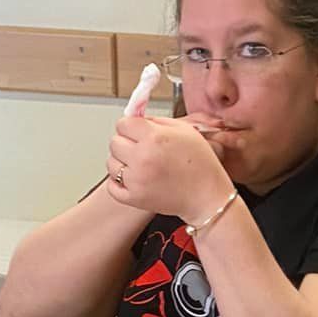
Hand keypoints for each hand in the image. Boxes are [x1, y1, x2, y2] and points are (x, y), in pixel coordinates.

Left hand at [106, 115, 234, 221]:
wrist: (207, 197)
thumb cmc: (201, 164)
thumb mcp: (184, 130)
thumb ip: (157, 121)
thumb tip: (137, 118)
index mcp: (154, 137)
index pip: (123, 124)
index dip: (131, 127)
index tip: (137, 132)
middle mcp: (142, 157)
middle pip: (114, 142)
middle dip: (126, 143)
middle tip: (140, 149)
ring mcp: (136, 179)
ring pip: (111, 163)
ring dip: (122, 162)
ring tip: (140, 166)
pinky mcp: (134, 198)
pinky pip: (112, 186)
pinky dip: (119, 183)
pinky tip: (134, 179)